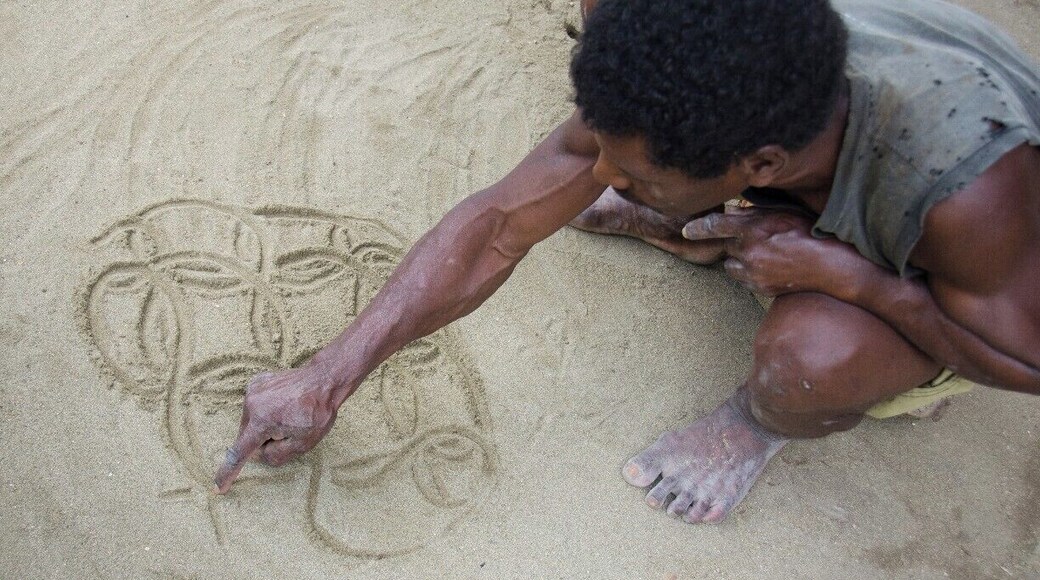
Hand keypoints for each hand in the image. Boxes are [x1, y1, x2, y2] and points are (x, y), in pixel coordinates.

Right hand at [213, 362, 340, 493]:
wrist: (324, 379)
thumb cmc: (317, 412)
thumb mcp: (303, 444)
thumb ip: (277, 455)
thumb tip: (260, 454)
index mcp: (261, 422)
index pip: (239, 454)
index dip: (228, 473)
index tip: (219, 488)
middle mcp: (252, 405)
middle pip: (247, 436)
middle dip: (261, 441)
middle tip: (287, 431)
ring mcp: (252, 391)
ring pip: (250, 421)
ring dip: (263, 425)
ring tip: (287, 415)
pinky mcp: (256, 382)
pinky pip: (255, 406)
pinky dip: (264, 411)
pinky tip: (283, 405)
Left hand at [682, 207, 869, 297]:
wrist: (829, 267)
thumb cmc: (809, 234)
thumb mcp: (781, 214)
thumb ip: (752, 213)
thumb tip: (729, 212)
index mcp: (752, 229)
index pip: (715, 225)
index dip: (698, 227)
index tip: (686, 230)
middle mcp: (748, 252)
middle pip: (725, 247)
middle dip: (734, 242)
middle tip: (757, 239)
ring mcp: (753, 273)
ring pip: (732, 266)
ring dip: (740, 260)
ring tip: (764, 254)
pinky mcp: (759, 288)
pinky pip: (744, 280)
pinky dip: (751, 274)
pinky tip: (769, 267)